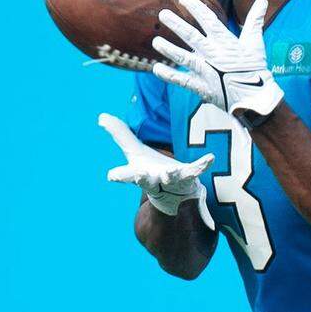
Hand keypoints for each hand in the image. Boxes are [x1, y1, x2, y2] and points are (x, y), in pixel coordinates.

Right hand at [98, 113, 214, 229]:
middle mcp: (153, 180)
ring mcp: (172, 181)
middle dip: (142, 178)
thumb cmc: (150, 170)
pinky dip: (203, 164)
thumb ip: (120, 134)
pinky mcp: (189, 179)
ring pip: (170, 178)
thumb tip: (101, 116)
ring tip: (171, 171)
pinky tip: (210, 158)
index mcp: (138, 174)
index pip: (125, 176)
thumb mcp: (134, 151)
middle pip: (145, 180)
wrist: (174, 195)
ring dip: (171, 175)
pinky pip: (196, 171)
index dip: (118, 176)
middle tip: (139, 175)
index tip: (112, 176)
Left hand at [151, 0, 283, 118]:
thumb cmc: (255, 69)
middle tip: (162, 14)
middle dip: (176, 24)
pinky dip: (169, 75)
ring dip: (168, 49)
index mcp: (225, 42)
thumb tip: (263, 0)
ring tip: (155, 41)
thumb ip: (255, 21)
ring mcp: (206, 71)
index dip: (195, 7)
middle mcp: (213, 54)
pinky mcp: (201, 86)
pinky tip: (156, 68)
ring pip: (183, 57)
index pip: (208, 20)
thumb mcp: (256, 43)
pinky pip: (182, 80)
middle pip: (191, 36)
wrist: (255, 97)